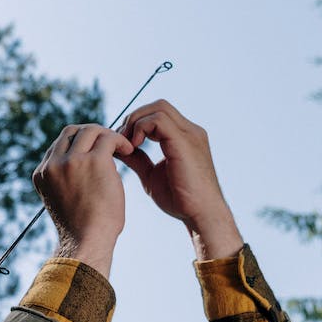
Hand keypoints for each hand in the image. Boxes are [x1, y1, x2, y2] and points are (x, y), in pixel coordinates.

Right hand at [33, 124, 133, 276]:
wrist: (87, 242)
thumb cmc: (82, 229)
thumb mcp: (64, 200)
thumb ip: (66, 180)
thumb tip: (85, 166)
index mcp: (42, 174)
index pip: (59, 145)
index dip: (79, 144)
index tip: (96, 151)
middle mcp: (53, 164)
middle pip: (72, 131)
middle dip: (93, 134)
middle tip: (111, 145)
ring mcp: (71, 161)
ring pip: (91, 130)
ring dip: (108, 136)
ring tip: (123, 147)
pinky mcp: (94, 161)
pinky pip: (108, 138)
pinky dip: (120, 141)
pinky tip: (129, 151)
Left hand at [117, 99, 243, 259]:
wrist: (201, 215)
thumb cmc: (181, 200)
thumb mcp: (152, 175)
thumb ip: (138, 159)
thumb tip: (120, 149)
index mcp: (185, 137)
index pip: (159, 114)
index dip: (137, 122)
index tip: (123, 142)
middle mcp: (190, 131)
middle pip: (158, 106)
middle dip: (135, 118)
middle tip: (121, 140)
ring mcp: (190, 134)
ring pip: (158, 108)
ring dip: (136, 122)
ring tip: (128, 144)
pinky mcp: (185, 142)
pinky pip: (158, 120)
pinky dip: (141, 128)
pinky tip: (134, 146)